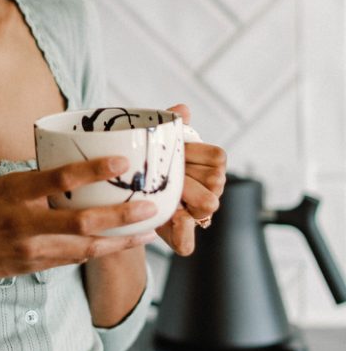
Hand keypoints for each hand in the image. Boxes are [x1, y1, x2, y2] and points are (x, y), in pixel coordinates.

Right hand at [0, 157, 158, 287]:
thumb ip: (27, 182)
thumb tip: (61, 173)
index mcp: (13, 193)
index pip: (60, 179)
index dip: (94, 170)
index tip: (122, 162)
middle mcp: (24, 223)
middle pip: (83, 223)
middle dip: (122, 216)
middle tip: (151, 207)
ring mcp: (28, 249)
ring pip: (84, 248)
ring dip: (119, 240)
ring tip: (146, 230)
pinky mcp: (29, 266)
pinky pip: (70, 258)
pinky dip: (95, 250)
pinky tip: (115, 245)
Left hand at [155, 102, 226, 255]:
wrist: (133, 197)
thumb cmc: (155, 165)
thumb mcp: (161, 145)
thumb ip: (171, 126)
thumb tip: (183, 110)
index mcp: (209, 165)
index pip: (218, 156)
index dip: (196, 153)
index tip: (178, 152)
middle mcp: (211, 189)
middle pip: (216, 179)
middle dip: (189, 176)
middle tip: (167, 174)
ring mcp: (200, 214)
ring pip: (208, 204)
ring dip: (185, 196)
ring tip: (164, 190)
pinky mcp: (182, 237)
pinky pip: (188, 241)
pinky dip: (182, 233)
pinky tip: (173, 220)